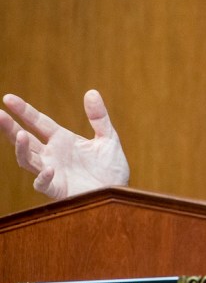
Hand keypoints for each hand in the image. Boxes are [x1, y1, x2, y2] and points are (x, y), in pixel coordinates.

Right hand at [0, 90, 128, 198]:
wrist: (117, 190)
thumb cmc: (111, 167)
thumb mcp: (108, 138)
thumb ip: (99, 117)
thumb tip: (92, 92)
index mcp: (61, 139)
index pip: (38, 122)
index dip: (23, 110)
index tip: (8, 98)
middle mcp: (51, 154)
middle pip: (24, 139)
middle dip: (10, 127)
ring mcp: (52, 172)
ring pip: (27, 160)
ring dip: (21, 149)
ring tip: (20, 135)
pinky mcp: (57, 189)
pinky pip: (44, 184)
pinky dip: (44, 177)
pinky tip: (49, 169)